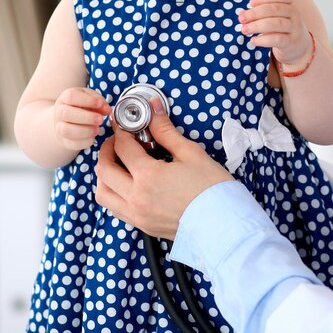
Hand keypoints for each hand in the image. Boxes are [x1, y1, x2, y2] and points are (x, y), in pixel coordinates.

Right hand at [54, 87, 110, 150]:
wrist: (68, 120)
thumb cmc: (82, 106)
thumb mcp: (91, 99)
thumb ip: (99, 101)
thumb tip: (107, 110)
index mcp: (65, 98)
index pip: (71, 96)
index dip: (86, 100)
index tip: (100, 104)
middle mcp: (59, 112)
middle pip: (66, 113)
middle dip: (86, 117)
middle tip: (100, 119)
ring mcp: (59, 127)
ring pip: (66, 130)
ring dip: (85, 131)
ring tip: (98, 129)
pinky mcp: (64, 141)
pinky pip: (72, 144)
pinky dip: (85, 141)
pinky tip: (93, 136)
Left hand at [95, 98, 233, 239]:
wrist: (224, 225)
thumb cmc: (212, 189)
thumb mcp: (190, 153)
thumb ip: (166, 131)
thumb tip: (154, 109)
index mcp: (148, 177)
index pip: (122, 147)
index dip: (121, 131)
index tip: (124, 125)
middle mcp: (136, 198)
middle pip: (104, 170)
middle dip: (107, 150)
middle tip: (118, 140)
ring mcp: (137, 215)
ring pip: (103, 193)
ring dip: (105, 175)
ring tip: (119, 163)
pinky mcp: (143, 226)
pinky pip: (115, 209)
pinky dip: (113, 193)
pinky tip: (127, 183)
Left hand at [239, 0, 311, 65]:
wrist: (298, 47)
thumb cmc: (281, 29)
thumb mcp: (275, 17)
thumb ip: (261, 13)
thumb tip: (242, 14)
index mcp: (289, 4)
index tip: (250, 3)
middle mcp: (294, 14)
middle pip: (274, 9)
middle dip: (255, 13)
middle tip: (241, 18)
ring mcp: (295, 28)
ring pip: (276, 23)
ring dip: (257, 26)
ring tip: (244, 30)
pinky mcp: (292, 42)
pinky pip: (277, 39)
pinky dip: (263, 40)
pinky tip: (253, 40)